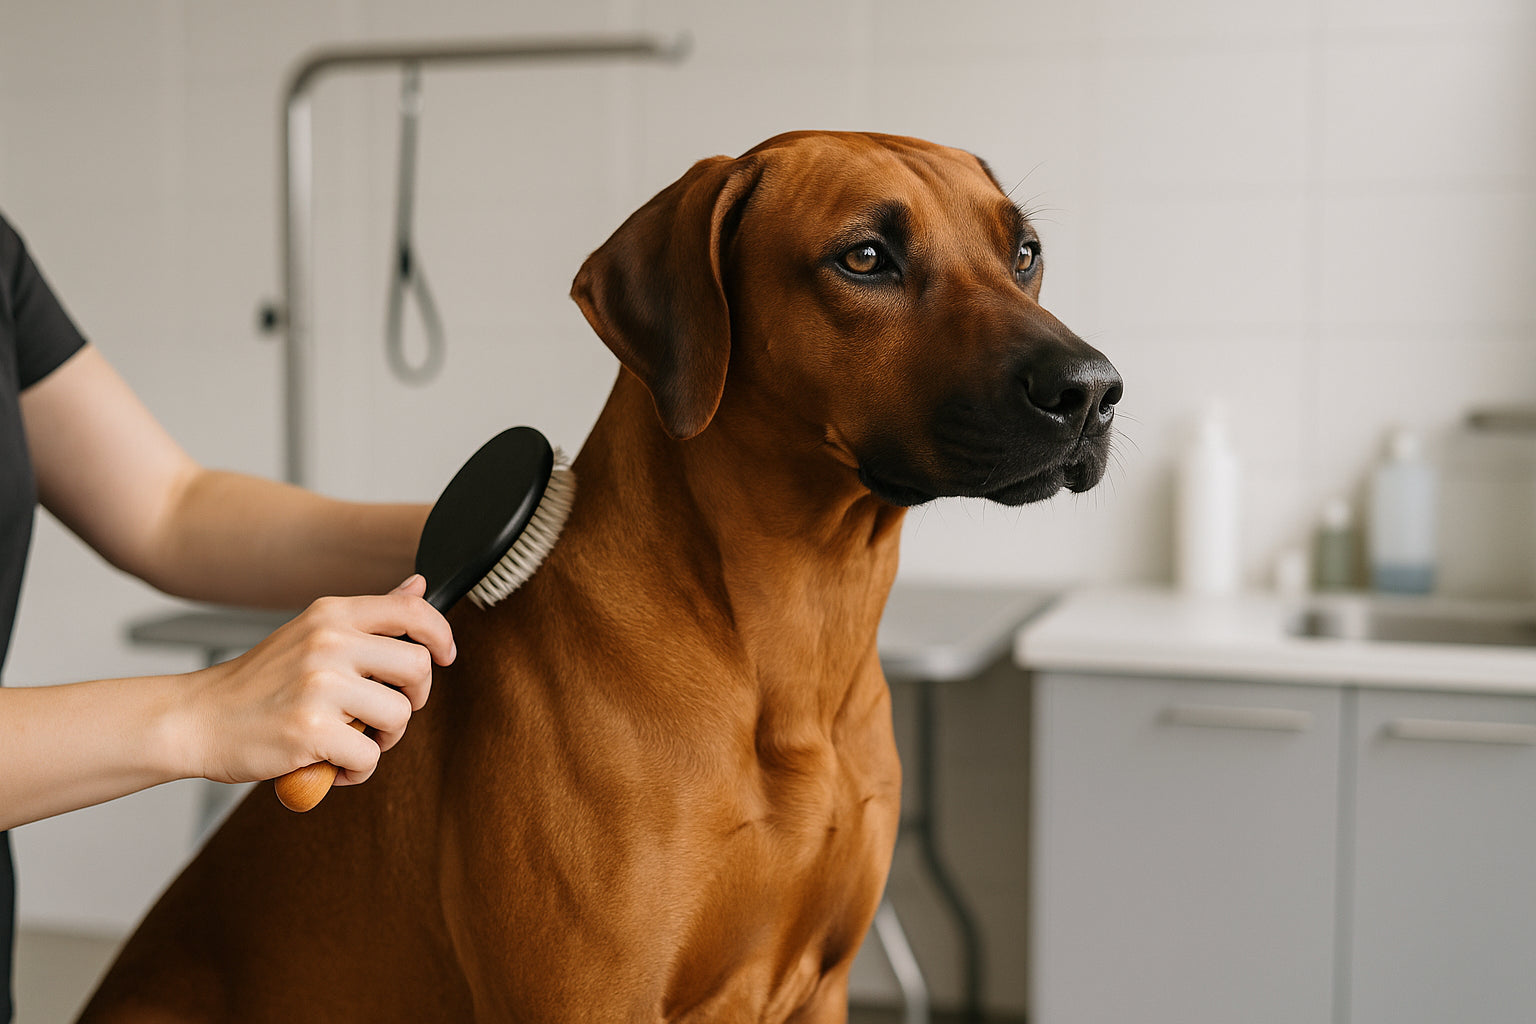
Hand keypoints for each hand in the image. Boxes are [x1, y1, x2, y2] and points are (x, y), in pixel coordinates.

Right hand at [183, 575, 454, 786]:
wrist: (196, 718)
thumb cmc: (259, 682)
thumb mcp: (312, 632)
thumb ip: (368, 615)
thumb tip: (419, 585)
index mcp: (331, 614)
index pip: (412, 611)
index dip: (441, 635)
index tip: (446, 656)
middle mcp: (328, 642)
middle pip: (418, 668)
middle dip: (414, 698)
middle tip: (386, 713)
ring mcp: (320, 685)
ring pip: (399, 716)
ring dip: (384, 739)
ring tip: (352, 739)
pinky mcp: (311, 729)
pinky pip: (369, 757)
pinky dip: (356, 770)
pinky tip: (330, 764)